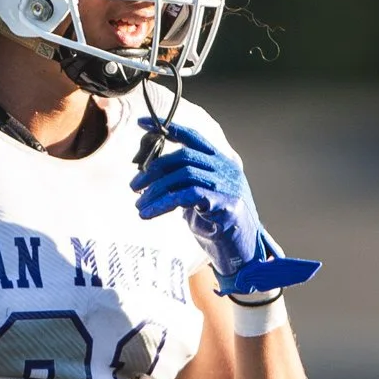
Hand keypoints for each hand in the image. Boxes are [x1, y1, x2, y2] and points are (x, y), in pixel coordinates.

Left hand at [132, 119, 319, 297]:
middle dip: (154, 170)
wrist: (243, 254)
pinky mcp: (227, 204)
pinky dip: (166, 202)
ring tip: (140, 207)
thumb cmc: (218, 227)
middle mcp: (227, 168)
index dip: (166, 128)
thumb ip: (183, 183)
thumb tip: (150, 175)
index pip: (192, 137)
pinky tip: (152, 213)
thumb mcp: (199, 198)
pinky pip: (189, 196)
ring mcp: (229, 185)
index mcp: (221, 161)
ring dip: (156, 191)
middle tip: (134, 187)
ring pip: (183, 175)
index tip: (141, 124)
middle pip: (183, 157)